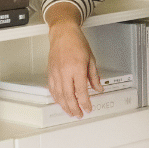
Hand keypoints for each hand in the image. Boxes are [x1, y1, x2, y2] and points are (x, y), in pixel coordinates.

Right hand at [45, 3, 101, 117]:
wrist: (63, 33)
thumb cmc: (77, 42)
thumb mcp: (91, 59)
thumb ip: (94, 76)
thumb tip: (98, 88)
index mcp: (77, 68)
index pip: (81, 91)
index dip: (85, 103)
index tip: (88, 108)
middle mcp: (65, 72)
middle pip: (68, 96)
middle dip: (74, 108)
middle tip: (79, 114)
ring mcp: (56, 73)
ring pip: (58, 95)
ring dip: (64, 106)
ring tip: (70, 112)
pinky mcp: (50, 72)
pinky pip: (52, 89)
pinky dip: (56, 98)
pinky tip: (60, 102)